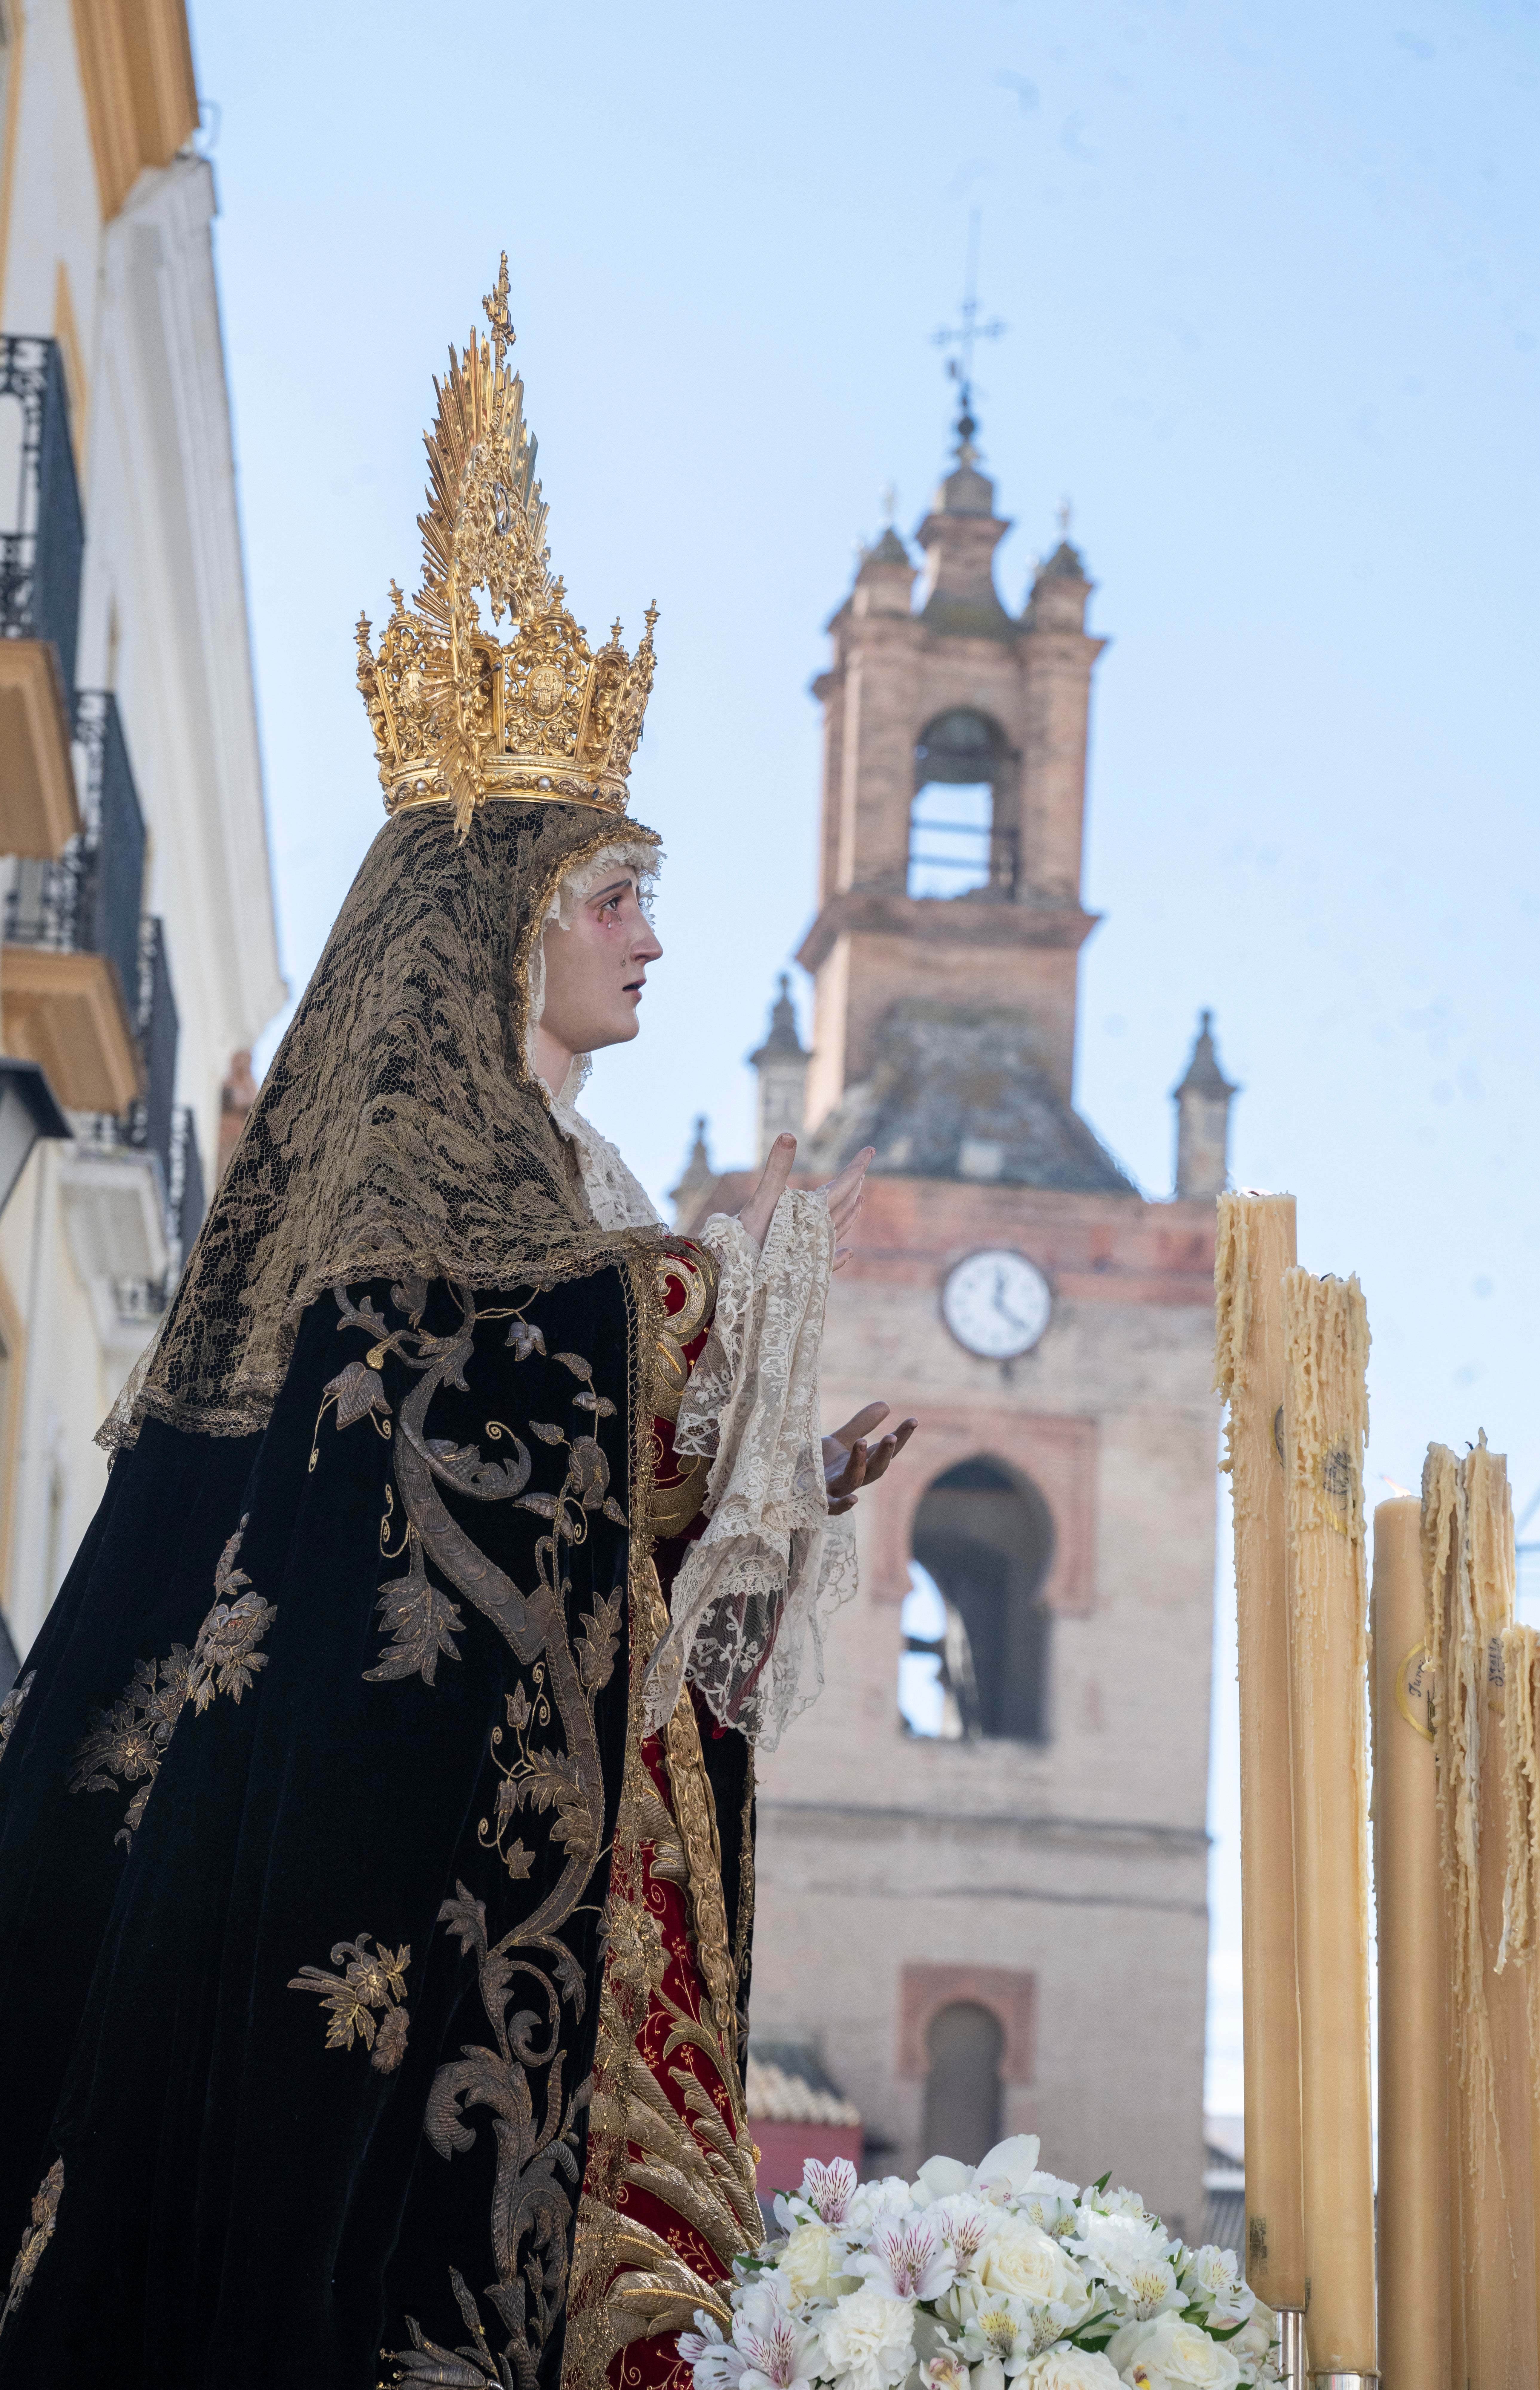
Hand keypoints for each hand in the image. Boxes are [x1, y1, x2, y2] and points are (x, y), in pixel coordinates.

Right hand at [734, 1139, 875, 1270]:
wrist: (737, 1273)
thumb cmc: (749, 1236)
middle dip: (854, 1184)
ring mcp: (813, 1250)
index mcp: (814, 1213)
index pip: (843, 1185)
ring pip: (840, 1227)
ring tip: (860, 1199)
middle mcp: (819, 1231)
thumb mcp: (764, 1197)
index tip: (871, 1149)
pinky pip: (829, 1257)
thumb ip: (777, 1167)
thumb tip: (789, 1135)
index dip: (857, 1166)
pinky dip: (840, 1253)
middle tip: (861, 1168)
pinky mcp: (803, 1265)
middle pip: (845, 1204)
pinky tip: (849, 1252)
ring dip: (851, 1211)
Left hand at [823, 1403, 918, 1515]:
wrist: (786, 1485)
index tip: (914, 1420)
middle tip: (892, 1436)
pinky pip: (831, 1506)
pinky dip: (843, 1505)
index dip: (900, 1438)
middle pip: (875, 1469)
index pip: (883, 1451)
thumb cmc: (815, 1464)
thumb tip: (886, 1404)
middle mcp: (851, 1478)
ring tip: (862, 1442)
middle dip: (884, 1453)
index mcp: (859, 1464)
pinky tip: (854, 1499)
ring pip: (853, 1480)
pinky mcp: (816, 1498)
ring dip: (860, 1462)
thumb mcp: (839, 1441)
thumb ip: (861, 1425)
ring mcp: (834, 1490)